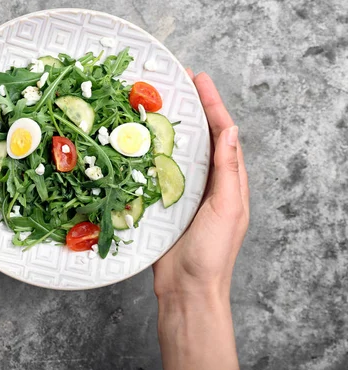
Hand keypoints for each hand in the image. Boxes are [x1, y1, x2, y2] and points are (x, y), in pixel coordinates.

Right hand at [153, 71, 248, 300]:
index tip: (199, 80)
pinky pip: (158, 172)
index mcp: (229, 181)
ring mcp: (185, 192)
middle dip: (191, 109)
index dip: (213, 105)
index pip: (223, 134)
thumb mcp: (227, 208)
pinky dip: (152, 154)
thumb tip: (230, 130)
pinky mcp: (164, 203)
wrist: (187, 289)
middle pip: (201, 137)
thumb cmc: (211, 254)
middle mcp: (208, 183)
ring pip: (178, 152)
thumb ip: (228, 171)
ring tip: (156, 104)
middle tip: (176, 83)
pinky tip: (139, 142)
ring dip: (170, 128)